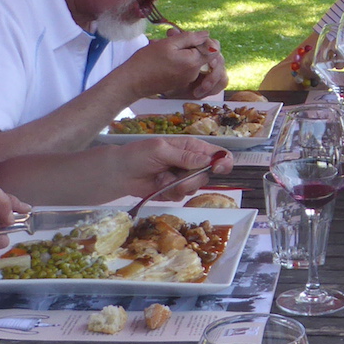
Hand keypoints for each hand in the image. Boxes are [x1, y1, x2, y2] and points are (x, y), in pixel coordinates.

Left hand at [113, 137, 234, 199]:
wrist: (120, 173)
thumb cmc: (138, 154)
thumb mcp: (161, 150)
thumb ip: (185, 156)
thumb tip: (208, 159)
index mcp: (191, 147)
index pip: (217, 153)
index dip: (223, 161)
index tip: (218, 168)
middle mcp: (191, 162)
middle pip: (208, 175)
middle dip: (193, 180)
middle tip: (178, 179)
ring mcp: (183, 178)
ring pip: (195, 188)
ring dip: (179, 187)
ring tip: (163, 180)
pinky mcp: (175, 191)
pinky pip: (182, 196)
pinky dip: (170, 193)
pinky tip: (159, 187)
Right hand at [127, 29, 225, 98]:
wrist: (132, 82)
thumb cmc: (147, 61)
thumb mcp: (169, 43)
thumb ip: (190, 38)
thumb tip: (207, 34)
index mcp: (193, 63)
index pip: (214, 49)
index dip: (205, 39)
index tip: (189, 36)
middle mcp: (194, 74)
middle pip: (204, 55)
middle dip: (193, 44)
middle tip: (174, 38)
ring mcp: (187, 80)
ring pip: (194, 60)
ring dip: (185, 51)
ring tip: (166, 45)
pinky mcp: (179, 83)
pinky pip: (186, 68)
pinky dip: (179, 60)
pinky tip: (164, 56)